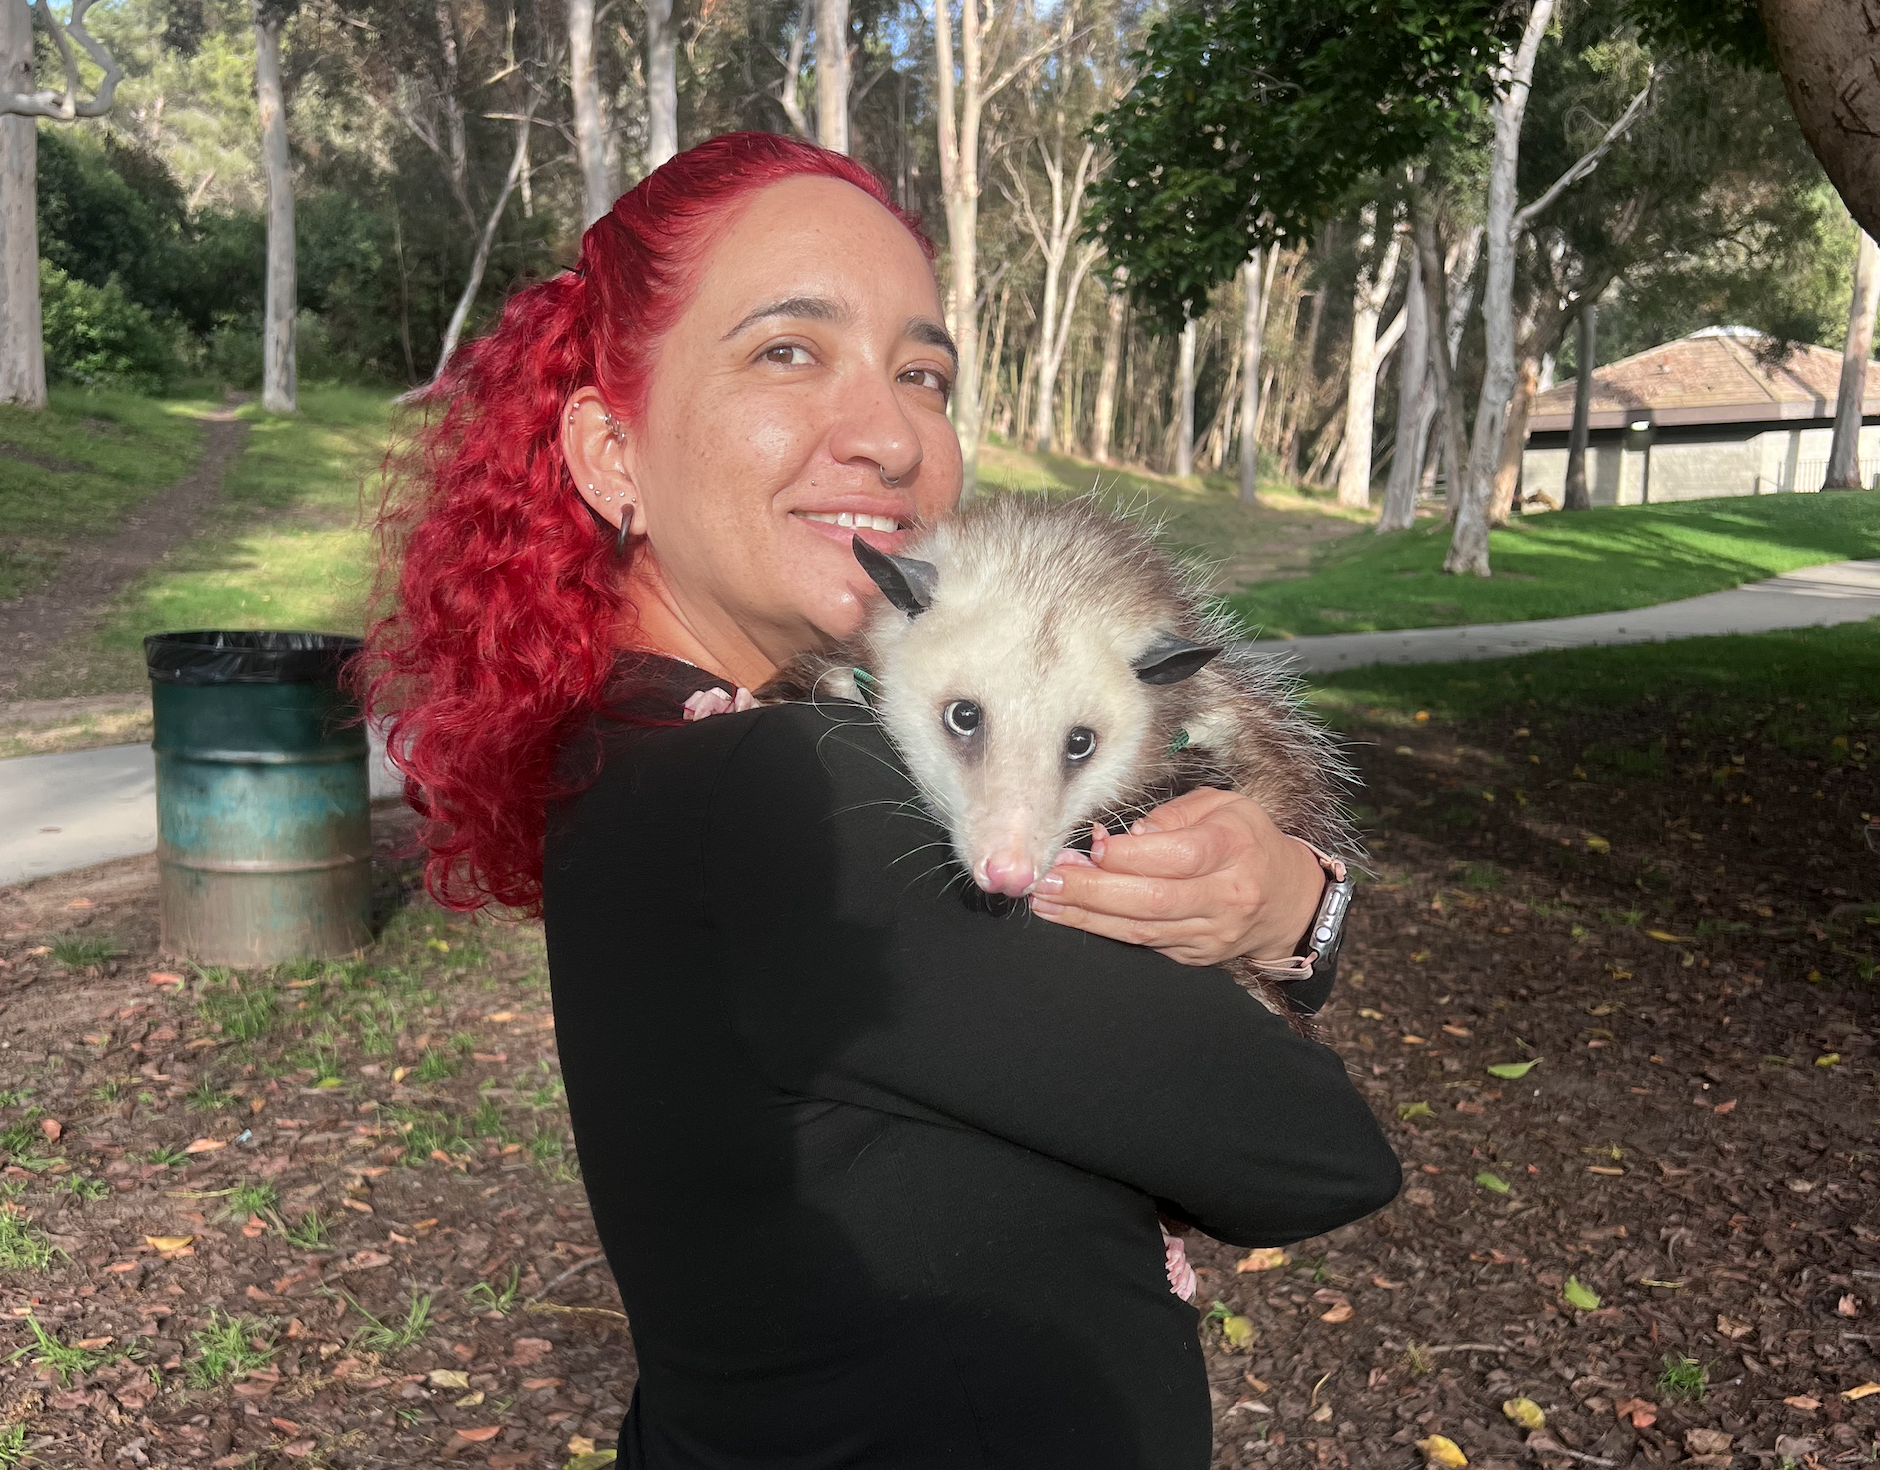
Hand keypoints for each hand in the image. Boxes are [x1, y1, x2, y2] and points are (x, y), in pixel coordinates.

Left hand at [1028, 787, 1326, 965]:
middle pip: (1152, 898)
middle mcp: (1226, 895)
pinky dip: (1104, 930)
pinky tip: (1072, 916)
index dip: (1128, 855)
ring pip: (1142, 929)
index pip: (1177, 856)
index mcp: (1234, 848)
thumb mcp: (1224, 807)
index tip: (1091, 847)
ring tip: (1046, 902)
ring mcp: (1211, 932)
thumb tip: (1130, 836)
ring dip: (1087, 916)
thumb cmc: (1247, 841)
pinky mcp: (1196, 955)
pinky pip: (1144, 944)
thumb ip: (1175, 815)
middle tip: (1047, 881)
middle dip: (1092, 891)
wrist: (1289, 900)